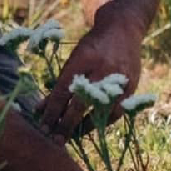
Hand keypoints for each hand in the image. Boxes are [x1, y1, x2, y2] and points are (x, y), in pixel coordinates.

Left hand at [36, 22, 142, 141]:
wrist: (122, 30)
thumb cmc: (91, 47)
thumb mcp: (73, 60)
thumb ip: (59, 85)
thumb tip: (40, 110)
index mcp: (82, 59)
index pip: (63, 91)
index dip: (52, 111)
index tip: (43, 127)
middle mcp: (101, 70)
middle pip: (80, 104)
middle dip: (65, 124)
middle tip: (55, 140)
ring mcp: (118, 80)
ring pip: (100, 112)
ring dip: (84, 127)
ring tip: (71, 137)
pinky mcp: (131, 87)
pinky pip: (115, 112)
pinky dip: (102, 122)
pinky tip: (89, 128)